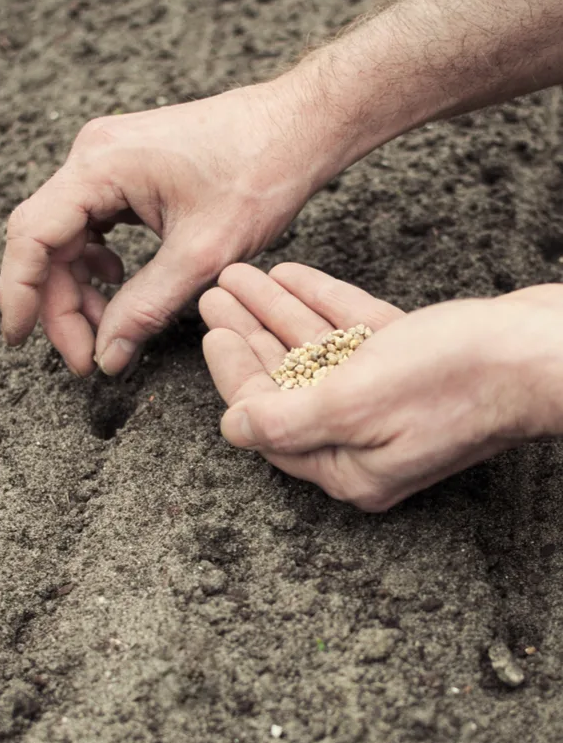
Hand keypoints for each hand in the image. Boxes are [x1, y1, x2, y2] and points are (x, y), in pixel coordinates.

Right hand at [0, 80, 335, 376]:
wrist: (300, 127)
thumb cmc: (261, 172)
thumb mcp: (203, 254)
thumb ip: (147, 308)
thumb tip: (107, 355)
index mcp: (101, 165)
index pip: (31, 236)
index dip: (21, 295)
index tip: (21, 341)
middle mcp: (94, 155)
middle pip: (46, 241)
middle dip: (60, 303)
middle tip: (87, 355)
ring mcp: (110, 159)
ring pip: (68, 235)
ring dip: (79, 286)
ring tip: (108, 327)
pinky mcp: (129, 169)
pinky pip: (93, 222)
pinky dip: (100, 263)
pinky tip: (121, 284)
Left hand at [200, 264, 562, 510]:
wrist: (542, 350)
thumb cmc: (454, 380)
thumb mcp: (354, 404)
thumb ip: (285, 422)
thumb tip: (233, 429)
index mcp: (348, 467)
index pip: (270, 421)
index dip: (235, 373)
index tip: (212, 331)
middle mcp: (367, 441)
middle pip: (289, 384)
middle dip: (250, 336)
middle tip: (217, 294)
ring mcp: (393, 403)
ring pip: (319, 354)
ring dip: (279, 313)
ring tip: (244, 275)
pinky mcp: (416, 366)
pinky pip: (356, 335)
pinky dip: (325, 306)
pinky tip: (295, 276)